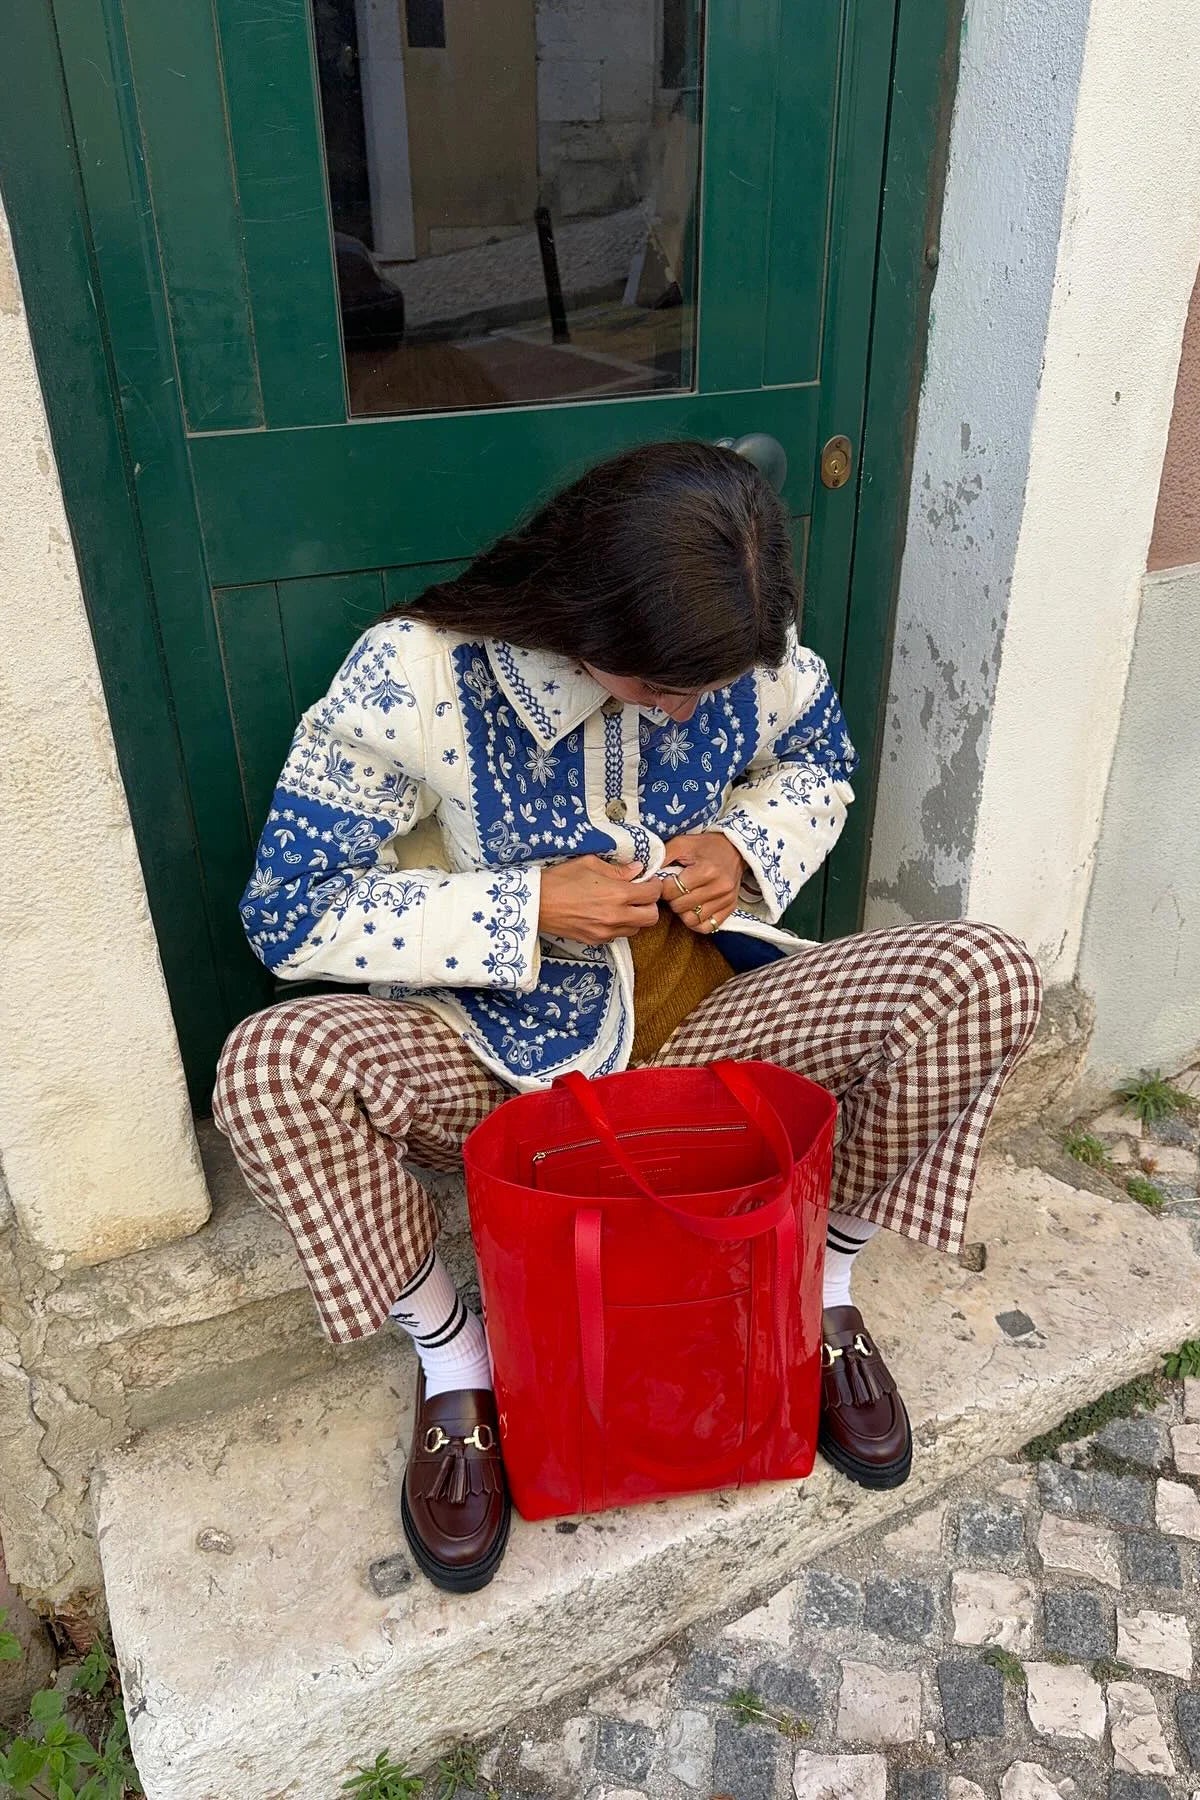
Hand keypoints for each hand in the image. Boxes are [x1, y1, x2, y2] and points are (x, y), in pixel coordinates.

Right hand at [538, 856, 663, 943]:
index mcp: (617, 894)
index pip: (653, 894)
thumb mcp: (589, 864)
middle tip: (640, 894)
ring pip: (637, 929)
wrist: (535, 903)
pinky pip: (618, 936)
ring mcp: (606, 932)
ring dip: (636, 916)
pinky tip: (607, 914)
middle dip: (650, 904)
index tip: (647, 880)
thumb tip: (636, 870)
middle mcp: (616, 917)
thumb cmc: (560, 879)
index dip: (654, 885)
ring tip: (622, 904)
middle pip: (652, 917)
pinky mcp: (595, 941)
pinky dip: (619, 926)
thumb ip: (617, 869)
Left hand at [661, 832, 746, 933]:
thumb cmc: (705, 846)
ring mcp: (726, 900)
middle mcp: (719, 887)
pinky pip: (707, 927)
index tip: (666, 881)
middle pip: (680, 906)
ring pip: (692, 920)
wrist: (734, 848)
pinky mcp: (730, 908)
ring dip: (682, 912)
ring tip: (683, 899)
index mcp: (707, 870)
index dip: (663, 887)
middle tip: (674, 890)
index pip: (672, 890)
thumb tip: (646, 872)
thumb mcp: (682, 843)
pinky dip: (697, 922)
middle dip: (672, 899)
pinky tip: (693, 910)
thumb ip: (663, 855)